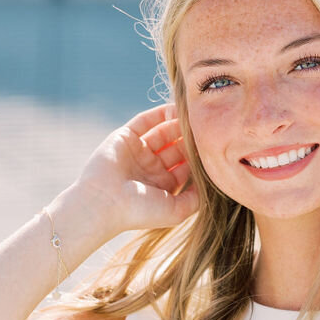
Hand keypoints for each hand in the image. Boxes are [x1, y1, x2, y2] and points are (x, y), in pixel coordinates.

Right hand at [75, 101, 198, 235]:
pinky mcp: (124, 137)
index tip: (215, 146)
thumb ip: (196, 199)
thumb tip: (210, 183)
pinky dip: (160, 113)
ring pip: (163, 132)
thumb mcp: (176, 211)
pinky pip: (145, 121)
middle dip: (191, 138)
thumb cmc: (140, 212)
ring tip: (195, 115)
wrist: (104, 203)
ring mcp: (137, 152)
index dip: (199, 156)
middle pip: (176, 147)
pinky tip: (176, 107)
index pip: (186, 166)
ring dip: (178, 124)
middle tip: (207, 127)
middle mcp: (150, 168)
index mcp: (162, 186)